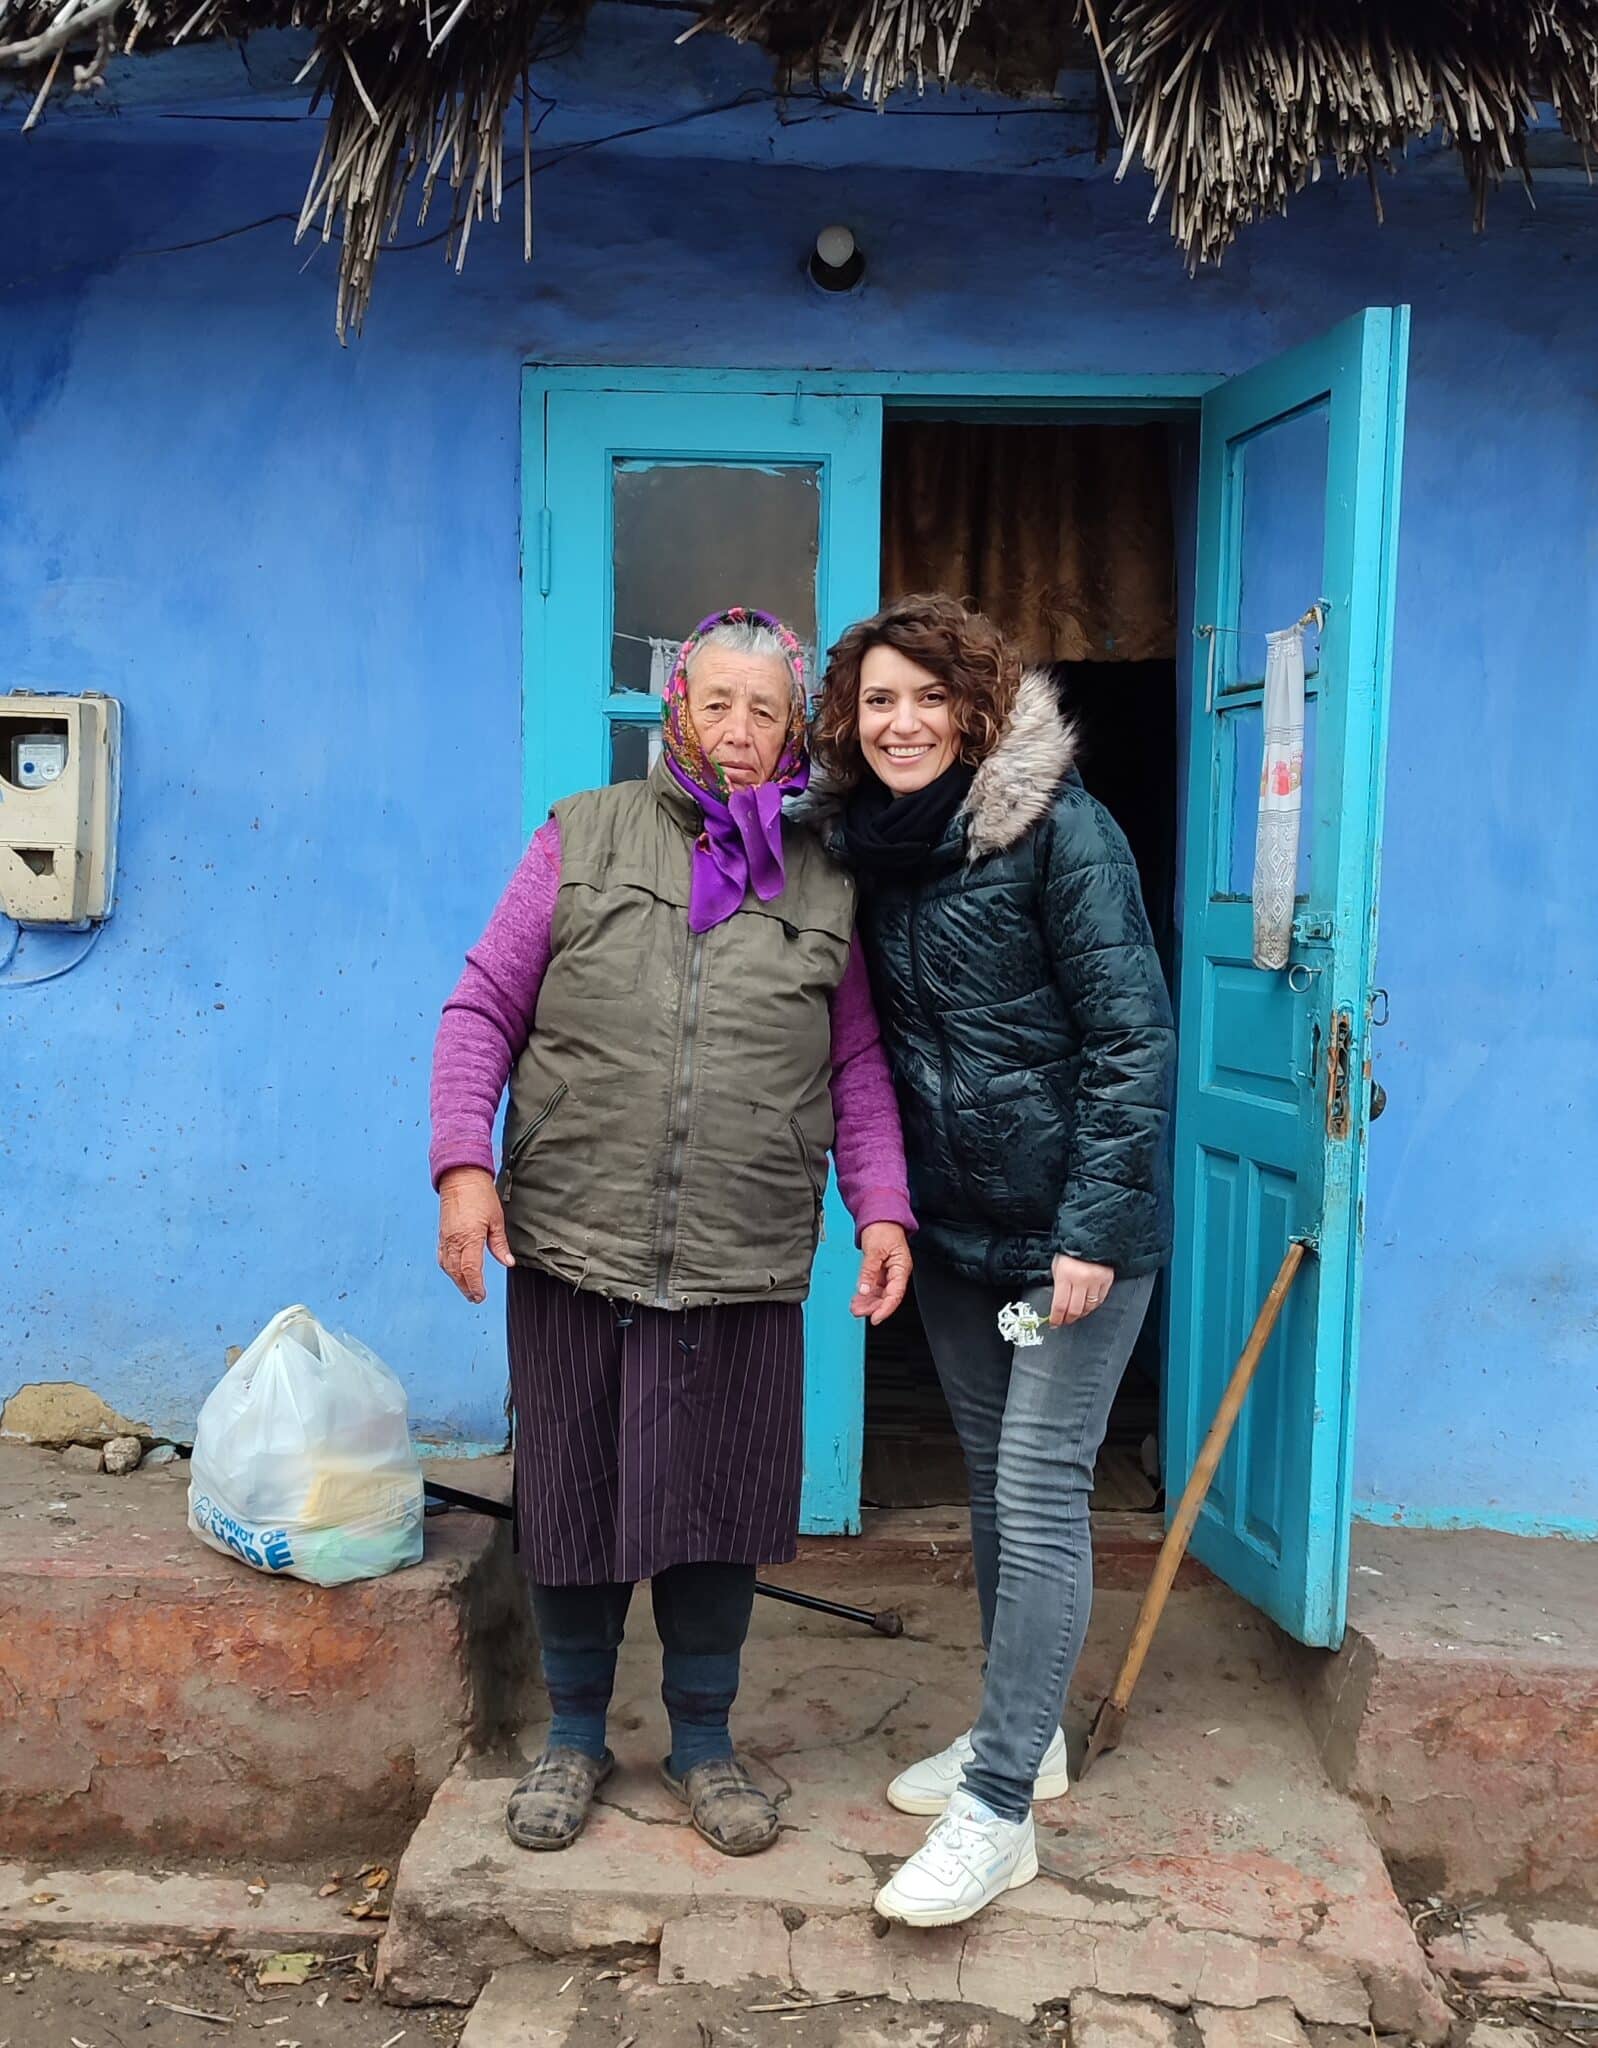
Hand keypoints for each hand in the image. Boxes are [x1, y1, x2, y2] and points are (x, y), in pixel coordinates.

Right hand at [437, 1166, 514, 1303]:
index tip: (481, 1295)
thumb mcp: (496, 1219)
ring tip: (467, 1289)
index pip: (471, 1269)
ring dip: (457, 1280)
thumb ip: (500, 1244)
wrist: (461, 1177)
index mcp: (470, 1237)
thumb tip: (508, 1262)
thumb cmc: (480, 1194)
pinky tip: (455, 1272)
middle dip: (466, 1287)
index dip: (476, 1285)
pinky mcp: (442, 1234)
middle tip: (476, 1297)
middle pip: (457, 1272)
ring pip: (448, 1267)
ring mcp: (446, 1238)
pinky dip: (449, 1268)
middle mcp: (454, 1240)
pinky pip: (442, 1257)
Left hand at [851, 1223, 911, 1325]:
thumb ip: (869, 1271)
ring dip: (868, 1302)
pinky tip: (858, 1299)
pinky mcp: (880, 1269)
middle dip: (873, 1307)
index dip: (886, 1308)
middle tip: (859, 1312)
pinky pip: (874, 1286)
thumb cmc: (884, 1228)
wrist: (880, 1216)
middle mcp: (896, 1272)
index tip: (875, 1318)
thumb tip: (864, 1289)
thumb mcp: (875, 1250)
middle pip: (887, 1296)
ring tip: (856, 1308)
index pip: (895, 1294)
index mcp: (901, 1267)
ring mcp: (888, 1272)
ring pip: (880, 1293)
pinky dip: (866, 1293)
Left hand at [1050, 1254, 1113, 1326]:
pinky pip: (1100, 1299)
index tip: (1054, 1323)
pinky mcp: (1107, 1280)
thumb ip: (1058, 1283)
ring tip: (1076, 1314)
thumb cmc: (1071, 1248)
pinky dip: (1093, 1305)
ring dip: (1081, 1313)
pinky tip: (1087, 1305)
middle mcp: (1082, 1279)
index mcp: (1066, 1274)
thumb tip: (1058, 1302)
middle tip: (1064, 1321)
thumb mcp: (1057, 1265)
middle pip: (1075, 1310)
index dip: (1056, 1318)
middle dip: (1068, 1319)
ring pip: (1089, 1307)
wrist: (1091, 1235)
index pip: (1060, 1305)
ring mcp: (1096, 1280)